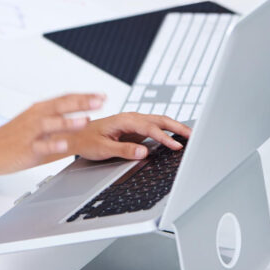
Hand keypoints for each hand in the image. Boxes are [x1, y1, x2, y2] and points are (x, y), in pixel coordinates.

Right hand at [0, 93, 105, 175]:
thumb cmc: (11, 138)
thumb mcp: (34, 124)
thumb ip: (55, 120)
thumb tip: (78, 120)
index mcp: (39, 110)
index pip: (65, 98)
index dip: (84, 96)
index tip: (102, 95)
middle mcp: (35, 117)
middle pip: (61, 106)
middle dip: (82, 103)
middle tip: (100, 101)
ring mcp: (30, 133)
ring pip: (51, 124)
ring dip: (69, 122)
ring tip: (85, 120)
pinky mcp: (25, 148)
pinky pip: (40, 146)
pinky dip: (53, 145)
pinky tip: (64, 145)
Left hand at [68, 113, 191, 160]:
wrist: (77, 135)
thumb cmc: (87, 140)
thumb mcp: (103, 149)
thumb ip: (124, 150)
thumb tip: (144, 152)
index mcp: (123, 120)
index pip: (150, 128)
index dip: (165, 137)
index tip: (177, 145)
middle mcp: (130, 118)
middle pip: (158, 119)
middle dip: (176, 126)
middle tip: (193, 135)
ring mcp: (133, 122)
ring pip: (157, 121)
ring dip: (173, 126)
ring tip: (189, 134)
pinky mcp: (134, 128)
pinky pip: (153, 127)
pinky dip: (166, 130)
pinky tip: (174, 136)